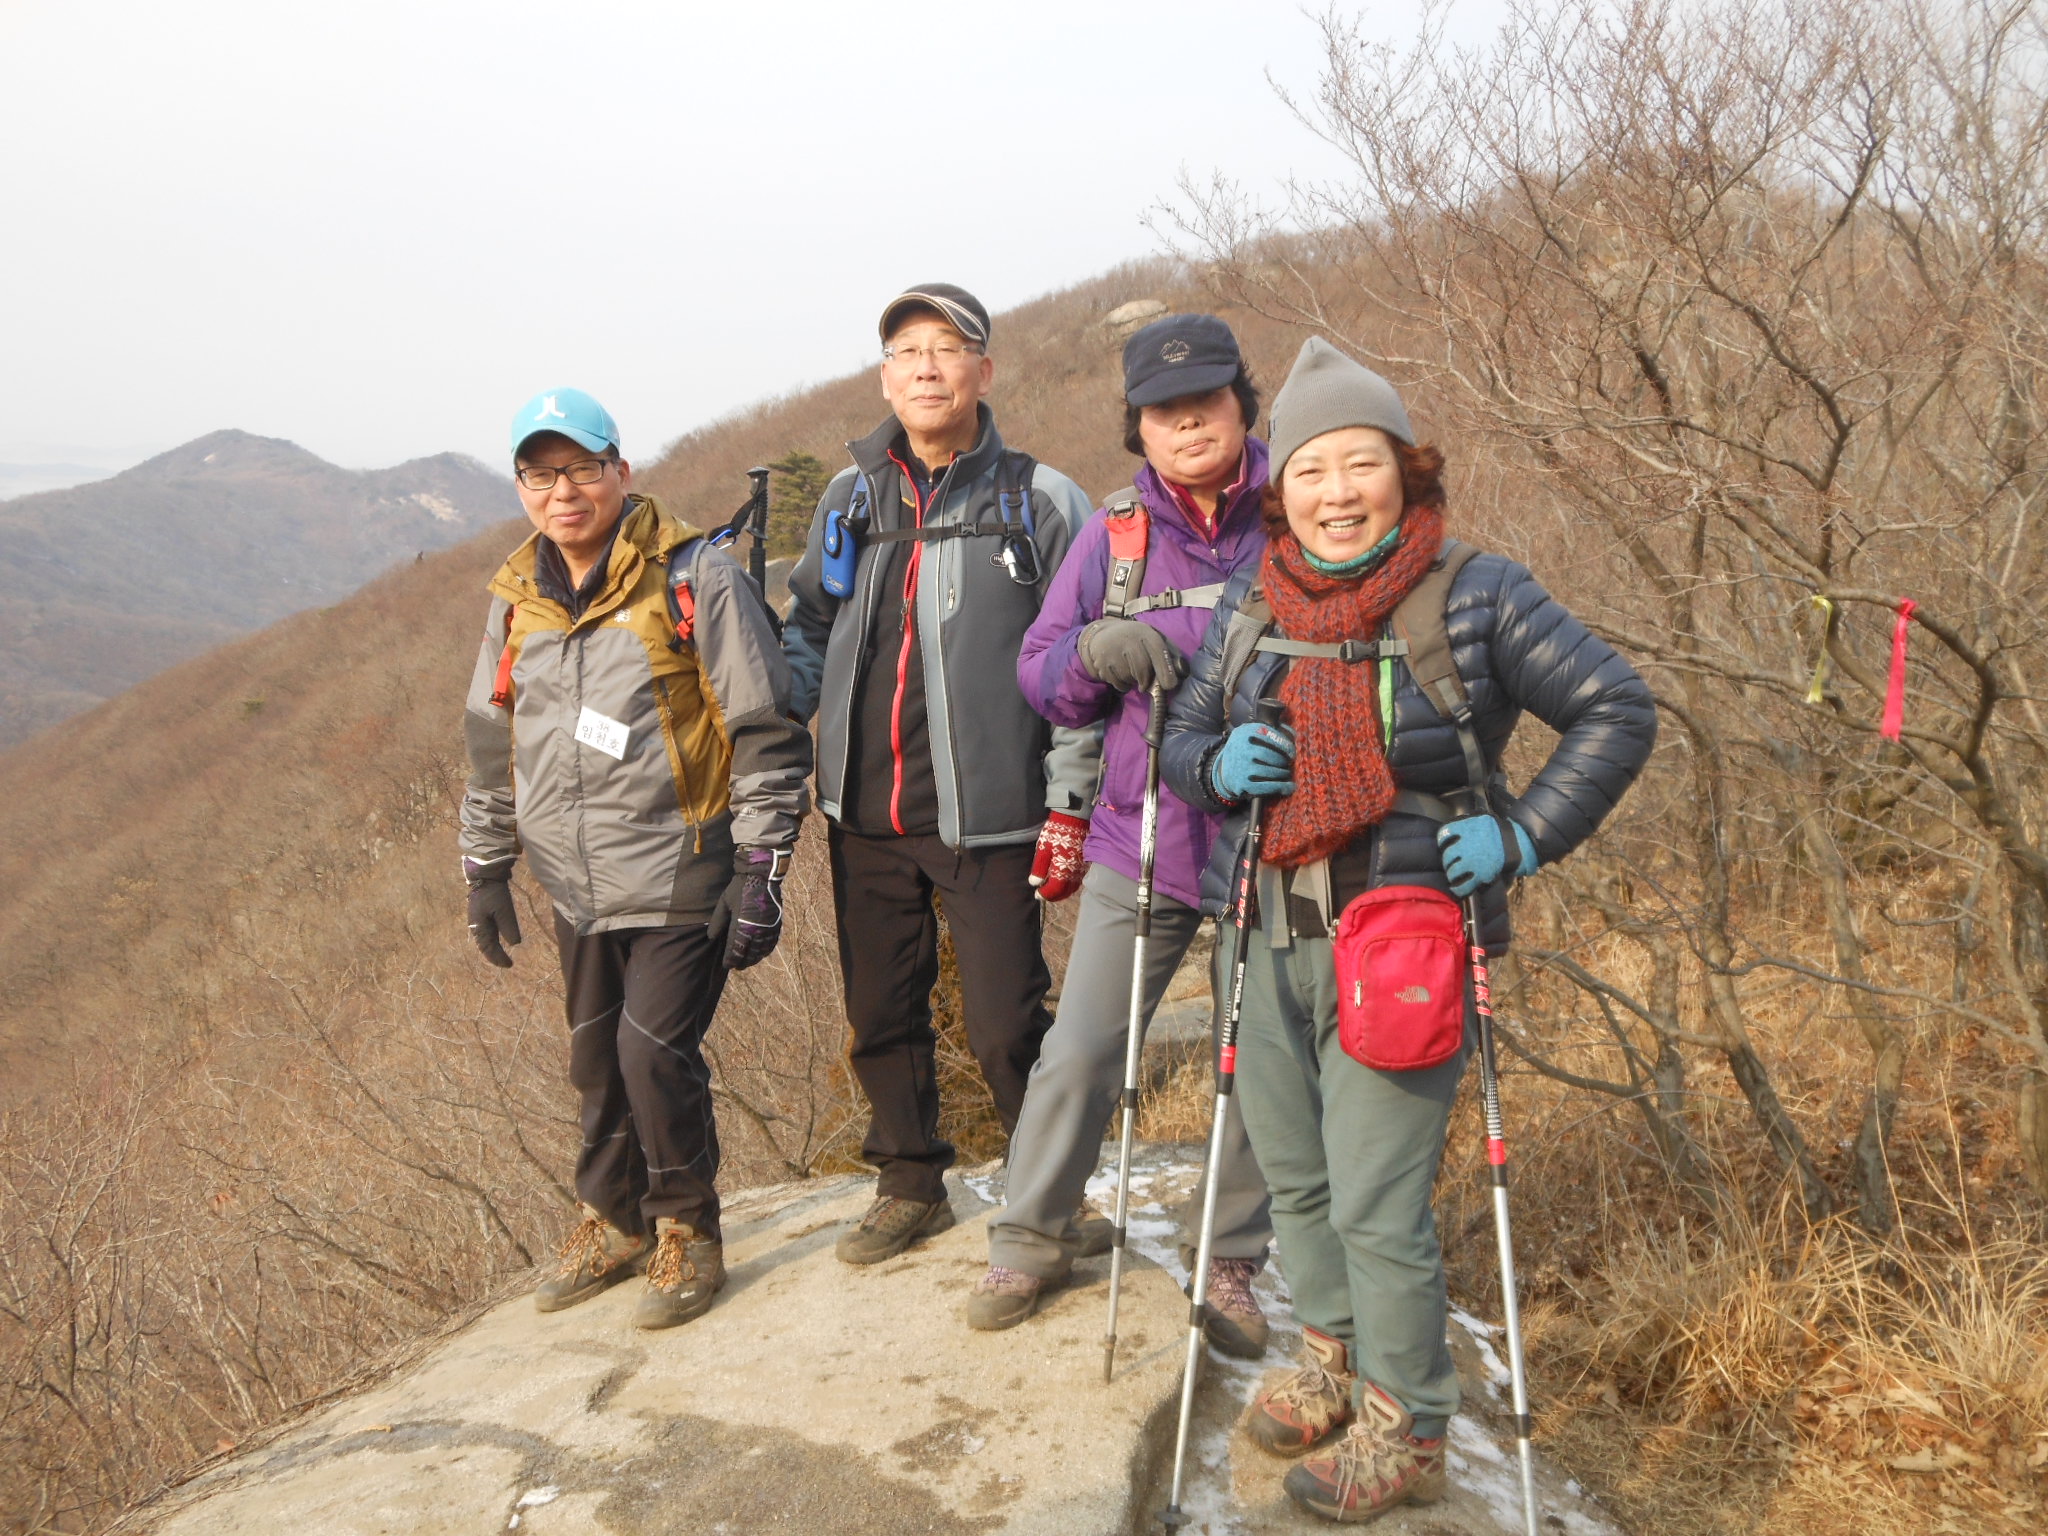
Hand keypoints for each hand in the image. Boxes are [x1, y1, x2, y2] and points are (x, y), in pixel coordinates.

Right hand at [464, 859, 521, 967]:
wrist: (485, 876)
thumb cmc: (494, 894)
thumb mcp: (504, 911)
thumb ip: (509, 928)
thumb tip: (515, 944)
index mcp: (480, 927)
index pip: (489, 949)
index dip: (498, 958)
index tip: (509, 965)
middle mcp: (476, 926)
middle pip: (485, 946)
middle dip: (495, 956)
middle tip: (506, 963)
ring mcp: (478, 920)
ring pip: (485, 940)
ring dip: (493, 949)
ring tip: (502, 956)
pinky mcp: (482, 913)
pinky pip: (486, 932)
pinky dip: (492, 940)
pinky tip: (498, 939)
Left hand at [711, 846, 788, 970]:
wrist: (761, 876)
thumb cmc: (739, 889)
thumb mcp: (724, 903)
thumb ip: (718, 921)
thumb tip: (710, 937)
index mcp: (741, 925)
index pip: (735, 950)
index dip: (730, 960)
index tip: (726, 965)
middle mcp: (756, 929)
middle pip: (749, 954)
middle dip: (742, 962)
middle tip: (736, 966)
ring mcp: (768, 928)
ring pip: (762, 951)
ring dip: (754, 959)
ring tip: (748, 962)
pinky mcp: (776, 924)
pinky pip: (772, 943)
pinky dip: (766, 950)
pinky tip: (761, 953)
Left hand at [1029, 811, 1088, 900]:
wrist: (1073, 818)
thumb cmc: (1055, 832)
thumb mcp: (1043, 848)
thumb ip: (1039, 868)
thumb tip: (1034, 883)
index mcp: (1062, 869)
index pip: (1054, 890)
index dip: (1045, 894)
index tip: (1036, 894)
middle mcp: (1074, 872)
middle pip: (1065, 892)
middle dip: (1054, 896)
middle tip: (1043, 894)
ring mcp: (1081, 868)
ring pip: (1073, 887)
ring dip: (1062, 892)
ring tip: (1052, 890)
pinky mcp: (1084, 863)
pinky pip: (1078, 880)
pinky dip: (1069, 884)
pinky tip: (1062, 880)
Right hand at [1077, 618, 1186, 692]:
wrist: (1102, 635)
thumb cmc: (1135, 641)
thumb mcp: (1152, 639)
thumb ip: (1168, 653)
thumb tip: (1183, 672)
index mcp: (1145, 633)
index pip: (1157, 651)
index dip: (1165, 669)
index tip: (1169, 686)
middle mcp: (1128, 640)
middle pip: (1142, 669)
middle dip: (1146, 681)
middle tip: (1146, 684)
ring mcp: (1112, 651)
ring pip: (1129, 678)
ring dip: (1133, 681)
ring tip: (1130, 670)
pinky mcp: (1101, 663)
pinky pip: (1118, 683)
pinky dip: (1122, 684)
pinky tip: (1120, 674)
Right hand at [1208, 720, 1294, 802]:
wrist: (1224, 770)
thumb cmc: (1246, 750)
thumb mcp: (1251, 735)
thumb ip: (1272, 732)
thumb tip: (1294, 734)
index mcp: (1244, 733)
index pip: (1269, 736)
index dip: (1284, 744)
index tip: (1291, 751)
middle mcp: (1241, 749)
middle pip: (1270, 755)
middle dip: (1283, 760)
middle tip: (1288, 763)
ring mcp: (1241, 768)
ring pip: (1270, 771)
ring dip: (1283, 773)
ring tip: (1286, 773)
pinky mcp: (1242, 784)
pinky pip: (1266, 787)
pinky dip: (1280, 787)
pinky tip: (1288, 787)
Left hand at [1435, 816, 1539, 897]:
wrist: (1519, 842)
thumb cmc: (1500, 830)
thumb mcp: (1481, 819)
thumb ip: (1465, 823)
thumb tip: (1451, 831)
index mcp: (1465, 828)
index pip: (1444, 835)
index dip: (1442, 843)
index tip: (1444, 846)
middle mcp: (1465, 844)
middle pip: (1446, 856)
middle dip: (1448, 861)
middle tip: (1451, 863)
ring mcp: (1472, 861)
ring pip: (1452, 871)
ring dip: (1452, 874)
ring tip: (1454, 876)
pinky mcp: (1480, 875)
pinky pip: (1463, 885)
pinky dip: (1458, 889)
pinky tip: (1457, 888)